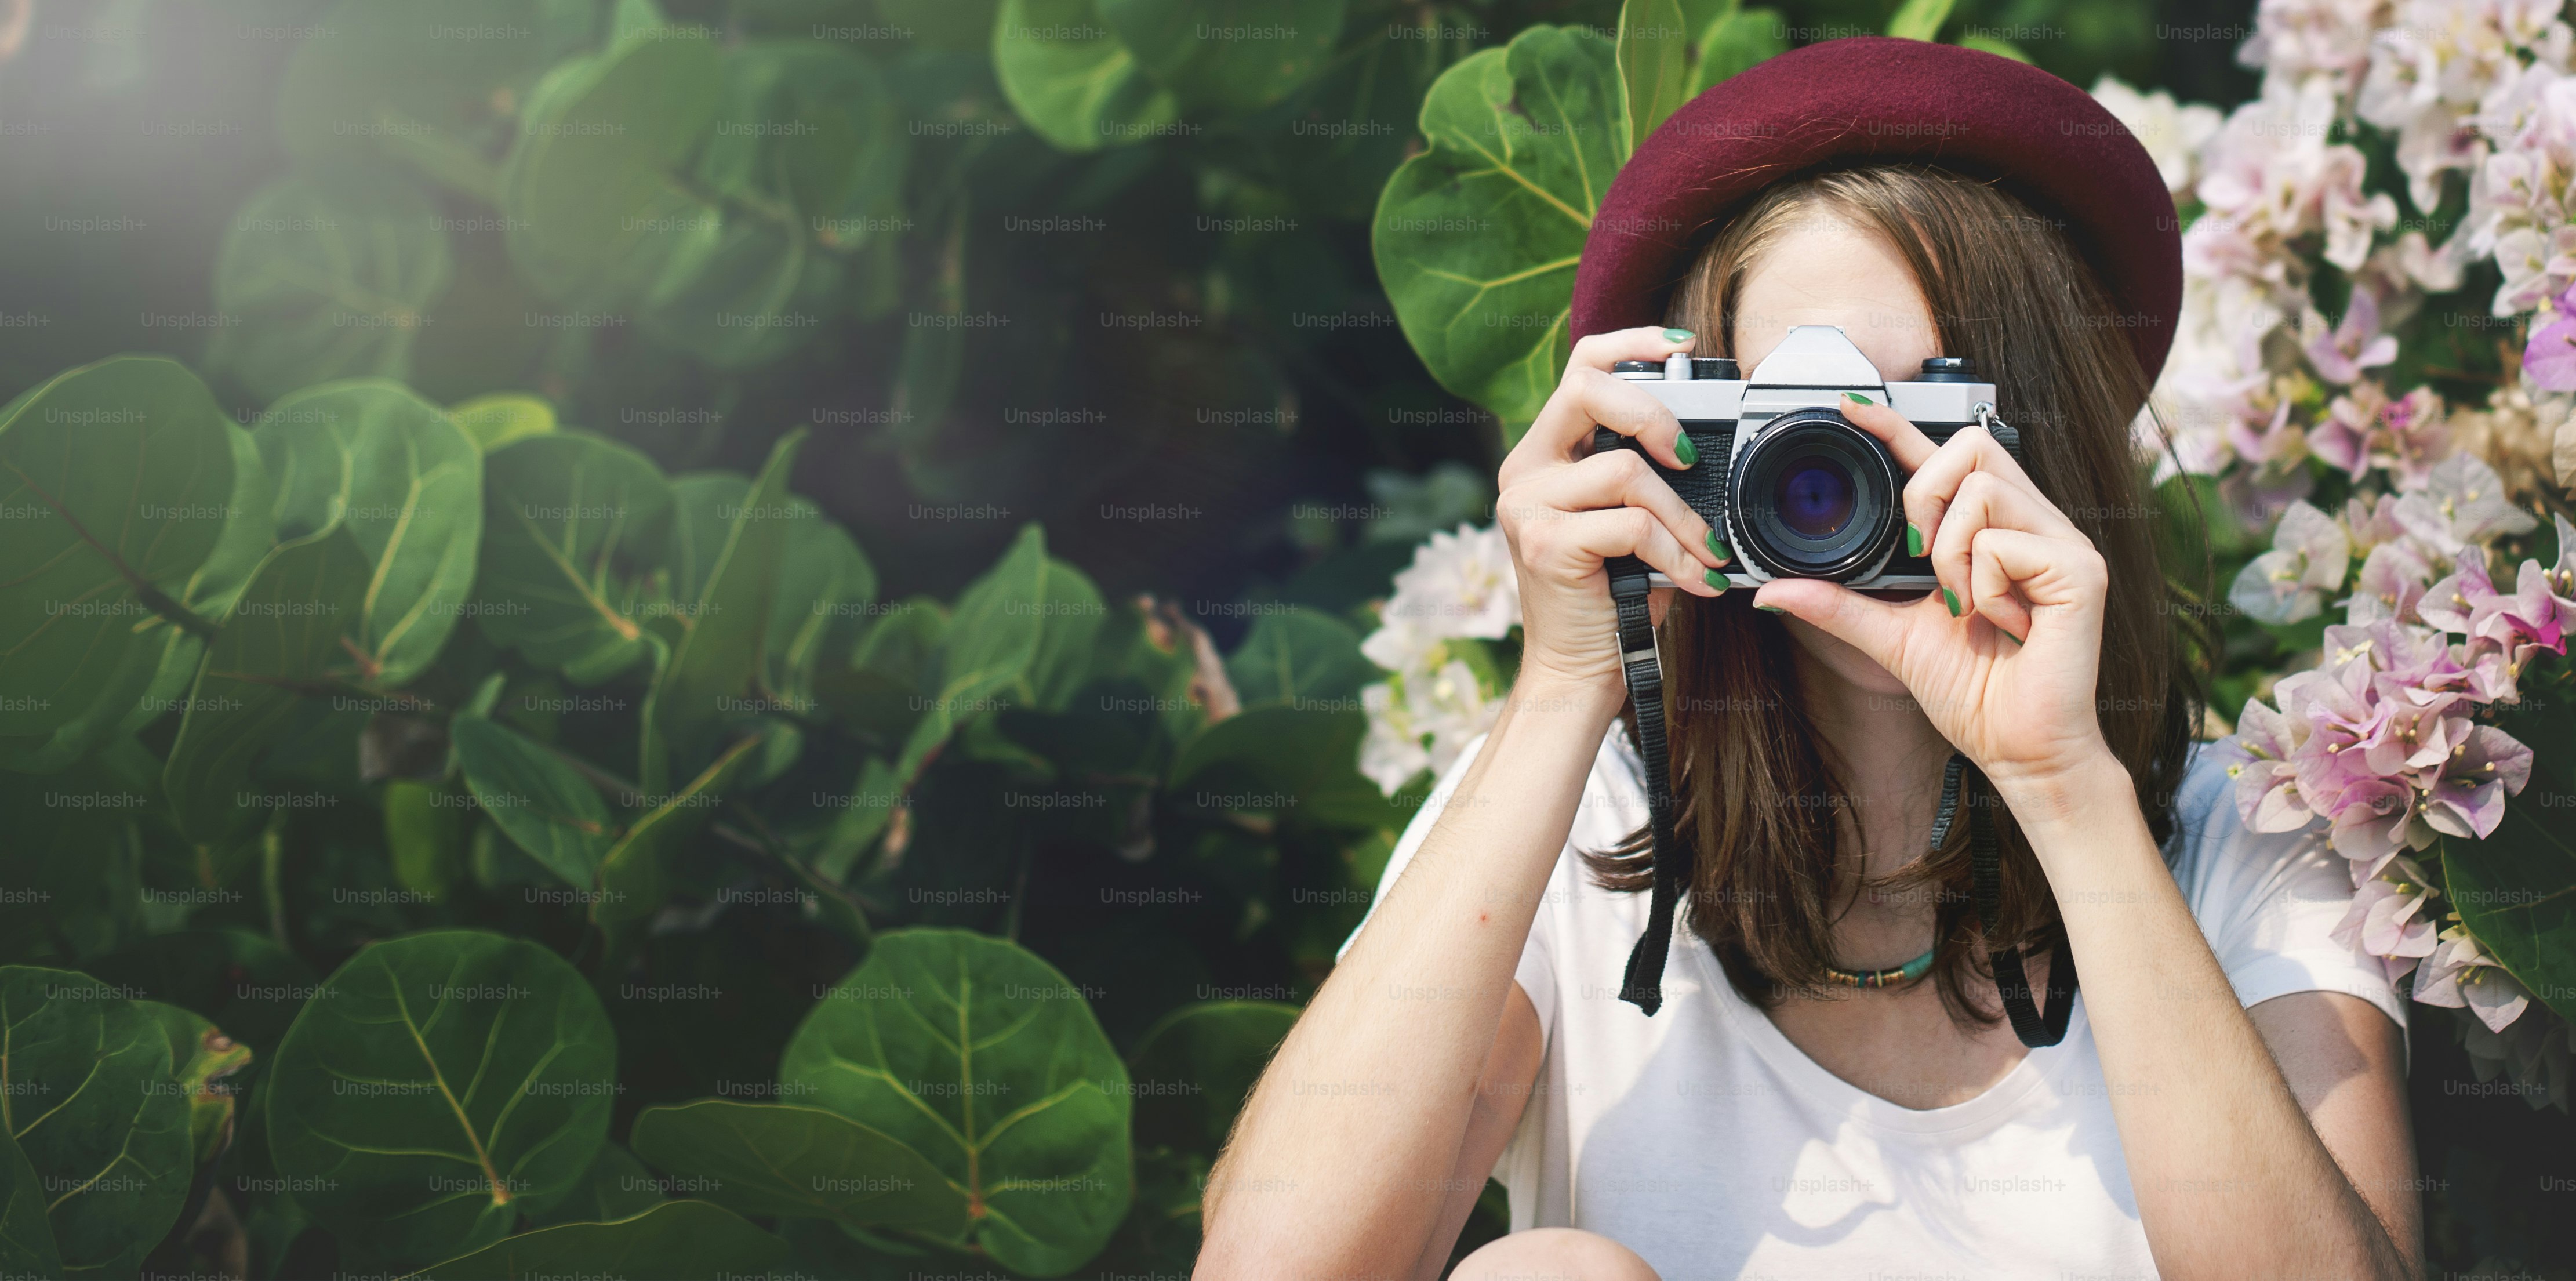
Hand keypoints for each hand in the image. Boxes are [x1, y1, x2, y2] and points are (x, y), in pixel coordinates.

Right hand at [1496, 328, 1729, 692]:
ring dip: (1683, 516)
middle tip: (1692, 459)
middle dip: (1654, 415)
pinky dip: (1675, 553)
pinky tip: (1698, 581)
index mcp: (1545, 454)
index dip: (1629, 345)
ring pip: (1625, 470)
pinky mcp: (1544, 544)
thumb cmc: (1616, 594)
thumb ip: (1645, 473)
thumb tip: (1706, 441)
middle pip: (1587, 390)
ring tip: (1708, 554)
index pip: (1580, 369)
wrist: (1579, 670)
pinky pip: (1630, 525)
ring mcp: (1527, 505)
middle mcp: (1524, 470)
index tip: (1681, 348)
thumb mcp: (1632, 519)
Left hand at [1750, 395, 2114, 793]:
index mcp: (1993, 532)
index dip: (1899, 426)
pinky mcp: (2081, 569)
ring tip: (1966, 607)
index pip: (1947, 457)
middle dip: (1926, 495)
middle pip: (1971, 445)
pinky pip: (2003, 544)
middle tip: (1922, 562)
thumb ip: (1838, 604)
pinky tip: (2004, 625)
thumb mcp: (1891, 638)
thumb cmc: (1974, 694)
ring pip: (1982, 490)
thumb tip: (1772, 590)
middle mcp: (2034, 524)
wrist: (2019, 748)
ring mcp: (2064, 542)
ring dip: (1950, 555)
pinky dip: (1984, 589)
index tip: (1851, 407)